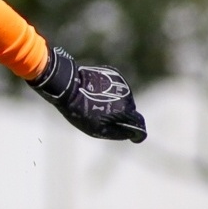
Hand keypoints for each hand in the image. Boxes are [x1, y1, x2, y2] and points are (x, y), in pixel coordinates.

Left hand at [29, 46, 146, 142]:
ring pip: (124, 96)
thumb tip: (131, 134)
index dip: (137, 131)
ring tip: (98, 102)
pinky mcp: (114, 73)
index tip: (133, 135)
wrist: (68, 86)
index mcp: (125, 111)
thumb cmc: (81, 111)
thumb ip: (118, 133)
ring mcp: (121, 83)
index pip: (139, 122)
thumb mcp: (98, 130)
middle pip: (130, 109)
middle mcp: (127, 96)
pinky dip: (111, 90)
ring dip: (116, 101)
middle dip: (122, 115)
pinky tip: (97, 92)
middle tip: (104, 116)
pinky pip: (117, 86)